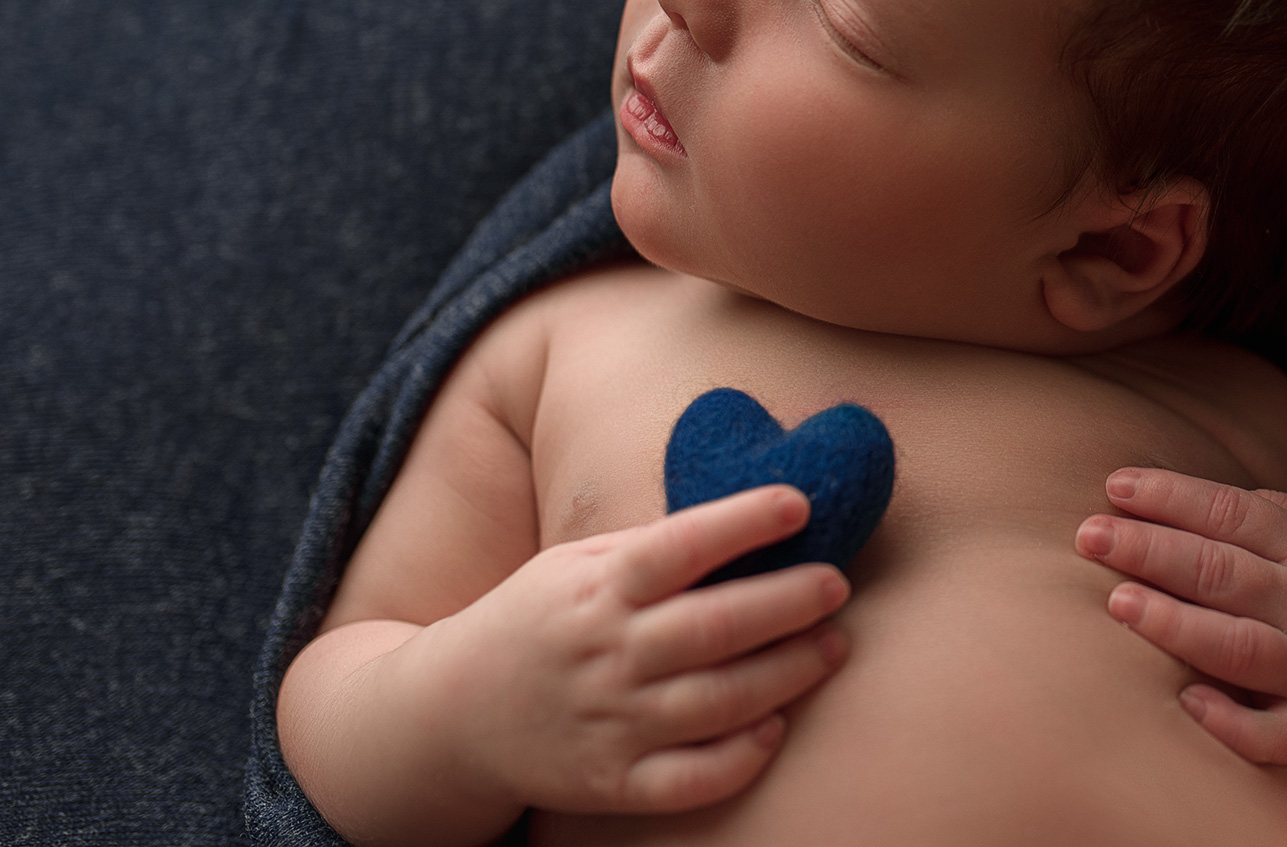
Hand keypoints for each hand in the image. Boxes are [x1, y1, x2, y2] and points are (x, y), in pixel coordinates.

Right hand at [417, 485, 849, 816]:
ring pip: (718, 702)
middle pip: (715, 626)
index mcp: (597, 588)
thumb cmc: (536, 620)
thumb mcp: (574, 565)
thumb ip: (649, 549)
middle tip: (835, 584)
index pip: (680, 546)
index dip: (743, 522)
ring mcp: (611, 723)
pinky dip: (741, 757)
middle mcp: (607, 654)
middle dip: (788, 602)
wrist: (450, 716)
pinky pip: (691, 778)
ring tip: (833, 646)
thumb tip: (744, 521)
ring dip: (786, 674)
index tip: (799, 504)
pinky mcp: (613, 782)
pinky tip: (775, 727)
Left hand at [1075, 468, 1286, 767]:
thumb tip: (1189, 492)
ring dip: (1176, 624)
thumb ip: (1272, 514)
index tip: (1115, 486)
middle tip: (1088, 535)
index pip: (1231, 514)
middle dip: (1150, 550)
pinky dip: (1234, 722)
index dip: (1172, 496)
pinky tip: (1190, 703)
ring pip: (1238, 645)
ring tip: (1117, 602)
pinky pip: (1275, 732)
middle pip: (1222, 570)